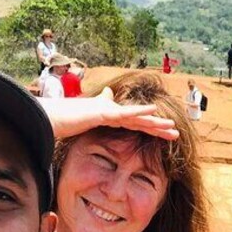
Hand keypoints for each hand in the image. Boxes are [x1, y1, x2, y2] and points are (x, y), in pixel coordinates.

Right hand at [44, 86, 178, 140]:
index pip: (137, 125)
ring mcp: (110, 112)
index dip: (153, 130)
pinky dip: (138, 112)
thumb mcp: (88, 117)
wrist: (55, 117)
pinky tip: (152, 111)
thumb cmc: (69, 118)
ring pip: (138, 118)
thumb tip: (106, 96)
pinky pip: (124, 113)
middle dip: (159, 128)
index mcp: (113, 118)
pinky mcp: (104, 112)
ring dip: (155, 122)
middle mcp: (114, 113)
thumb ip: (99, 107)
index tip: (167, 135)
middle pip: (141, 122)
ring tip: (171, 125)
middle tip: (176, 134)